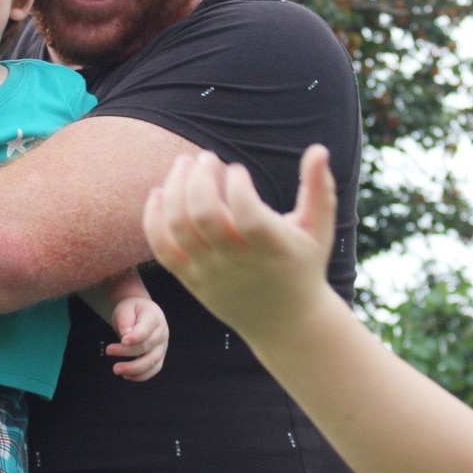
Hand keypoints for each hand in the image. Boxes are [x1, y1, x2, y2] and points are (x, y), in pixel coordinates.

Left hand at [105, 295, 168, 380]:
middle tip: (108, 351)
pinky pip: (153, 370)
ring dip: (134, 369)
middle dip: (127, 352)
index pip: (147, 329)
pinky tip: (126, 375)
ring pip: (152, 361)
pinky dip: (141, 376)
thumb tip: (125, 334)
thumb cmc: (132, 310)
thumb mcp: (125, 308)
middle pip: (147, 346)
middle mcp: (162, 333)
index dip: (136, 336)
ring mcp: (162, 346)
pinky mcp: (159, 357)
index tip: (123, 341)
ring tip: (116, 369)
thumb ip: (125, 319)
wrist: (141, 314)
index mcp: (154, 317)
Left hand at [142, 144, 335, 341]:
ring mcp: (211, 273)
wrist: (284, 323)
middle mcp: (238, 262)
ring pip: (179, 228)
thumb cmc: (303, 265)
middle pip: (205, 216)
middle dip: (199, 178)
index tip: (238, 169)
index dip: (238, 187)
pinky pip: (162, 249)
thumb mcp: (319, 230)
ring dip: (175, 188)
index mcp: (272, 248)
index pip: (248, 216)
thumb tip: (319, 149)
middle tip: (206, 157)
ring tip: (184, 164)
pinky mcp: (192, 280)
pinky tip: (158, 192)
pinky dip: (153, 219)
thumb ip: (319, 188)